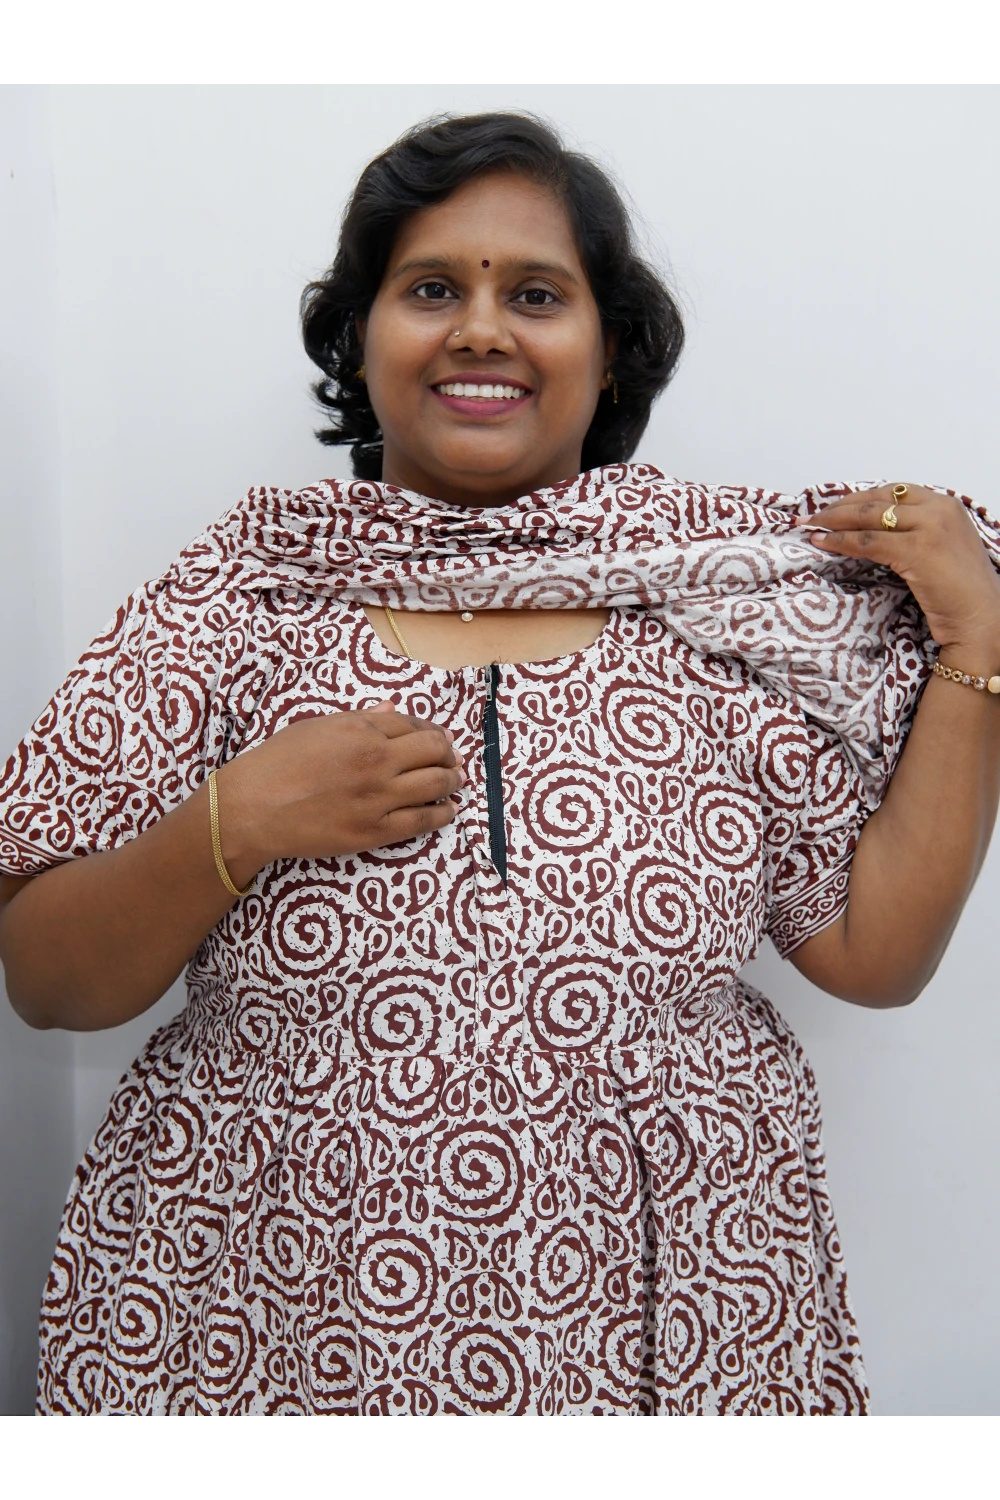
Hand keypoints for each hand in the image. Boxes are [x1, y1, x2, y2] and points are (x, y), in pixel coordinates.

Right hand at [216, 702, 464, 877]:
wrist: (252, 808)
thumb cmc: (277, 763)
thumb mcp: (316, 727)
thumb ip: (360, 718)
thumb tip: (394, 709)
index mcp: (360, 729)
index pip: (413, 725)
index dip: (431, 731)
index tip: (438, 738)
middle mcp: (375, 760)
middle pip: (433, 751)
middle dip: (448, 754)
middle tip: (452, 760)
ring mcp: (377, 797)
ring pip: (435, 784)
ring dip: (452, 781)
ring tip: (455, 782)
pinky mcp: (374, 832)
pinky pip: (422, 821)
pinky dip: (442, 814)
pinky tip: (449, 811)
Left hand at [795, 484, 999, 662]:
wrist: (981, 617)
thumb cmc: (960, 591)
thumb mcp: (941, 547)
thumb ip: (916, 531)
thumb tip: (874, 530)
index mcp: (946, 504)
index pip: (893, 492)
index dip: (859, 498)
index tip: (834, 506)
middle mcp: (939, 508)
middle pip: (877, 499)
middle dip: (840, 506)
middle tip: (811, 516)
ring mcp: (930, 527)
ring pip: (868, 517)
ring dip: (833, 521)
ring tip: (809, 528)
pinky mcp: (918, 549)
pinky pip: (868, 541)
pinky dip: (841, 541)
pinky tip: (822, 543)